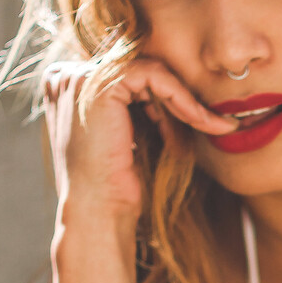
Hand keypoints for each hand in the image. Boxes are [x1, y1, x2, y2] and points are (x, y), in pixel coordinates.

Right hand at [41, 58, 236, 221]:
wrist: (99, 211)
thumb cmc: (115, 183)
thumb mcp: (127, 133)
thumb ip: (138, 105)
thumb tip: (178, 87)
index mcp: (67, 86)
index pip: (129, 77)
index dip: (164, 99)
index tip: (199, 120)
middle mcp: (66, 76)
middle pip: (141, 71)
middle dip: (179, 99)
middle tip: (215, 122)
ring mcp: (78, 77)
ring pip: (152, 71)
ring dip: (185, 101)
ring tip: (210, 126)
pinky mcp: (98, 83)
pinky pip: (154, 75)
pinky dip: (181, 98)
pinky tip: (198, 121)